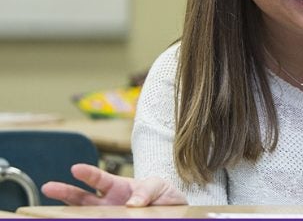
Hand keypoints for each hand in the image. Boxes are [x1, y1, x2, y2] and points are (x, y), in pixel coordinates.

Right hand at [41, 163, 186, 206]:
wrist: (172, 209)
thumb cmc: (162, 194)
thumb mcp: (159, 186)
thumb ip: (148, 190)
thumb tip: (132, 204)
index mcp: (119, 186)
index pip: (100, 179)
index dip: (88, 173)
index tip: (76, 168)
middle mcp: (109, 202)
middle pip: (82, 197)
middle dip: (65, 191)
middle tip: (48, 187)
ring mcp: (109, 214)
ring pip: (84, 214)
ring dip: (69, 213)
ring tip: (51, 213)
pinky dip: (87, 220)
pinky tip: (77, 220)